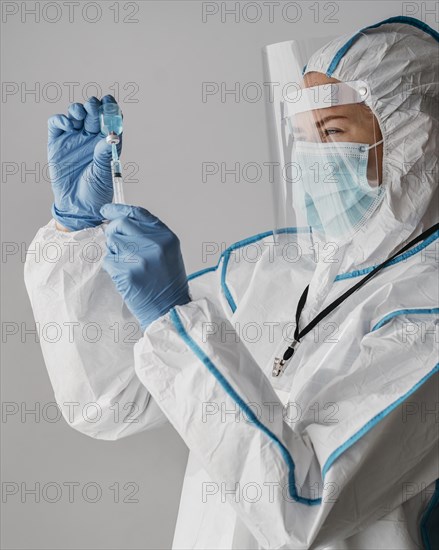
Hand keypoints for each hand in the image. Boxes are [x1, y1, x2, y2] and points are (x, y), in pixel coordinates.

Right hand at [48, 95, 121, 230]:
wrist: (77, 205)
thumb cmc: (96, 191)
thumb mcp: (103, 173)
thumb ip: (104, 154)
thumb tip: (110, 136)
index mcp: (106, 142)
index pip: (111, 120)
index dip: (111, 109)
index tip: (110, 102)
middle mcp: (91, 137)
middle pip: (93, 113)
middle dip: (94, 106)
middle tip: (93, 107)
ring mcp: (74, 138)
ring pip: (76, 114)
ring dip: (78, 109)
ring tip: (80, 114)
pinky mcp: (58, 142)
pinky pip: (57, 124)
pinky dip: (61, 119)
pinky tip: (67, 124)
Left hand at [101, 204, 190, 329]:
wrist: (170, 309)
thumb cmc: (168, 282)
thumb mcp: (168, 252)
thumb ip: (150, 234)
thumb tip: (122, 221)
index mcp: (166, 236)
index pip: (137, 213)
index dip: (118, 210)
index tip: (106, 210)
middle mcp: (154, 244)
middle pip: (120, 224)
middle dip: (113, 231)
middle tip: (116, 243)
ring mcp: (139, 258)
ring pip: (112, 241)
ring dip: (114, 251)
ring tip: (127, 264)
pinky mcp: (126, 272)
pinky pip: (108, 260)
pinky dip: (112, 267)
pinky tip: (125, 275)